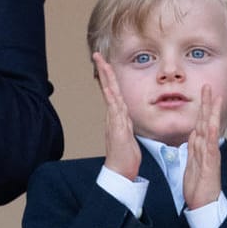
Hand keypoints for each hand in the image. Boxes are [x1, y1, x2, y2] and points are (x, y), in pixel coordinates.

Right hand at [95, 52, 141, 180]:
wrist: (120, 172)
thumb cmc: (125, 156)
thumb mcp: (128, 135)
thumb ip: (125, 124)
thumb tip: (124, 116)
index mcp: (117, 117)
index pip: (113, 92)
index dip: (109, 77)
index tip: (106, 62)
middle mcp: (114, 117)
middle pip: (108, 89)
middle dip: (104, 71)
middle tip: (97, 55)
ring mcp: (115, 122)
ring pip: (111, 95)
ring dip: (107, 79)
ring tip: (102, 63)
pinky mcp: (118, 130)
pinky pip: (114, 112)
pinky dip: (112, 99)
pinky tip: (109, 90)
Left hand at [182, 84, 222, 210]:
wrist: (204, 204)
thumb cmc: (199, 186)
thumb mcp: (193, 163)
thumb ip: (193, 148)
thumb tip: (193, 134)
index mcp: (200, 147)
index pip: (200, 122)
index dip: (201, 107)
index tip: (203, 92)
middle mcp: (207, 147)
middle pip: (206, 121)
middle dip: (207, 103)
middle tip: (207, 86)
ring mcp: (210, 154)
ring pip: (210, 130)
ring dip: (212, 113)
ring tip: (214, 98)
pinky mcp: (211, 164)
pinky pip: (210, 146)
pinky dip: (211, 134)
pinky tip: (211, 123)